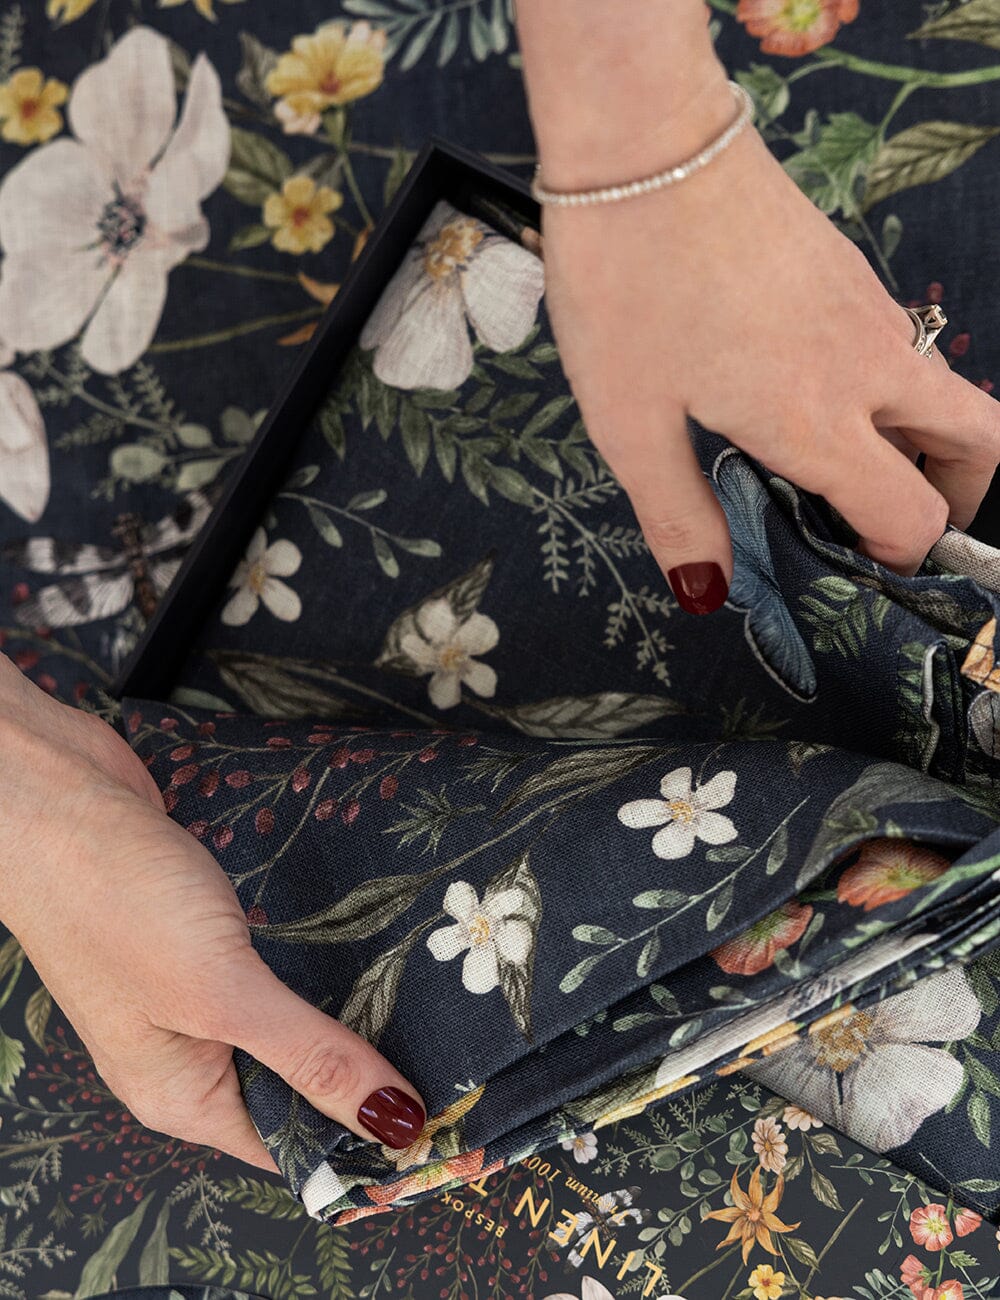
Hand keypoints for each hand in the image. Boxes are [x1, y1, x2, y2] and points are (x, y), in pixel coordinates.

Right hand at [0, 655, 425, 1170]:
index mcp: (184, 1094)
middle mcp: (191, 1052)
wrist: (53, 793)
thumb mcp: (218, 991)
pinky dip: (327, 957)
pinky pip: (282, 962)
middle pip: (300, 1081)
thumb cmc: (113, 898)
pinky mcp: (209, 930)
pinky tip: (382, 940)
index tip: (456, 1121)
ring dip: (355, 1006)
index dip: (369, 1141)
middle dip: (372, 1068)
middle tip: (466, 1048)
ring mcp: (198, 987)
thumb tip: (394, 1124)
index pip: (294, 1145)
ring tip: (443, 995)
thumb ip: (308, 1055)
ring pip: (296, 1016)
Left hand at [533, 71, 999, 606]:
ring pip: (944, 393)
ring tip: (836, 467)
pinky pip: (899, 350)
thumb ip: (677, 514)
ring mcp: (868, 313)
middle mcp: (868, 368)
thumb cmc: (627, 283)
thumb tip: (707, 592)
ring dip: (920, 445)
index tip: (846, 565)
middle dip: (954, 499)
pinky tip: (799, 397)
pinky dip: (884, 394)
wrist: (645, 142)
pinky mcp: (850, 275)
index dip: (893, 559)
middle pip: (979, 444)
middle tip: (884, 522)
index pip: (911, 516)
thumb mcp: (630, 421)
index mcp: (819, 420)